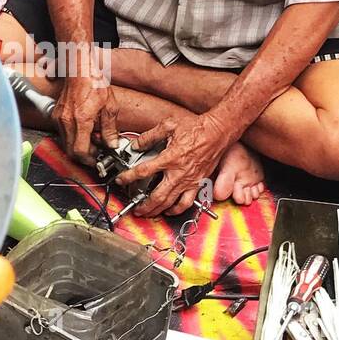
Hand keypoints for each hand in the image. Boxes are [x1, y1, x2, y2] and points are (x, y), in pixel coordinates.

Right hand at [53, 75, 119, 163]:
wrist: (79, 68)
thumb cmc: (93, 82)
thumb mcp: (109, 105)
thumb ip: (110, 128)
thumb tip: (112, 144)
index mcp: (81, 119)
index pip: (80, 151)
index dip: (89, 160)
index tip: (97, 160)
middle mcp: (66, 120)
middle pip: (71, 151)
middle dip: (84, 156)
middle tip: (96, 152)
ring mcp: (59, 118)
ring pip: (66, 143)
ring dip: (78, 146)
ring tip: (92, 138)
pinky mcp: (56, 115)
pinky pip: (63, 133)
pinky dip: (73, 137)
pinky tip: (84, 130)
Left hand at [117, 114, 234, 216]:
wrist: (217, 132)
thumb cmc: (196, 127)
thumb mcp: (168, 125)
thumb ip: (149, 136)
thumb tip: (136, 144)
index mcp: (169, 158)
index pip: (143, 171)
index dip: (128, 177)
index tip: (121, 180)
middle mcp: (178, 173)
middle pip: (157, 196)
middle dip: (144, 206)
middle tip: (135, 209)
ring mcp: (189, 181)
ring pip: (171, 203)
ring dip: (158, 211)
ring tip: (149, 213)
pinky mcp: (198, 183)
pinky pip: (187, 202)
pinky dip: (178, 209)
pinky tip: (171, 210)